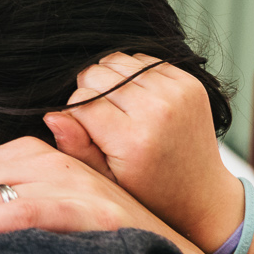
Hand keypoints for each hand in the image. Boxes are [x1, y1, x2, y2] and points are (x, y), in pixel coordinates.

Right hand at [44, 53, 240, 253]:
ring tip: (123, 110)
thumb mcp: (106, 180)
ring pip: (118, 61)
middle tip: (106, 121)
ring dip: (112, 80)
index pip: (81, 100)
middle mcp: (158, 111)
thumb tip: (53, 114)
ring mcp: (177, 93)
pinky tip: (142, 101)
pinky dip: (135, 75)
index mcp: (133, 141)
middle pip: (97, 74)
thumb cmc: (148, 192)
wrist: (200, 194)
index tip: (90, 133)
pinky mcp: (189, 83)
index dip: (77, 114)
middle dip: (91, 93)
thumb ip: (77, 146)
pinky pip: (144, 60)